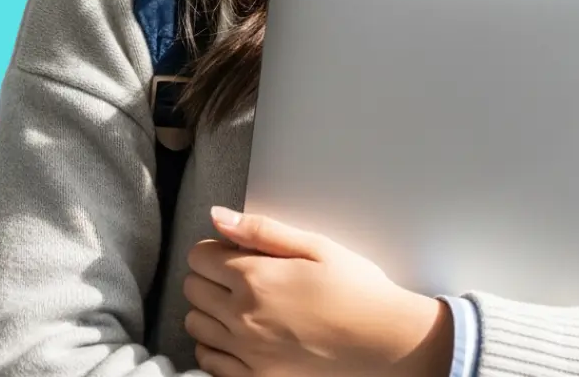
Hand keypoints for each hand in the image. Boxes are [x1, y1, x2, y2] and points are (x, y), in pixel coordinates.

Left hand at [183, 206, 453, 376]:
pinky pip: (208, 361)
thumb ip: (261, 229)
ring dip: (208, 309)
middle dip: (209, 274)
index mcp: (257, 277)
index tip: (234, 249)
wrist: (385, 344)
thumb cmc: (357, 290)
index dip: (214, 247)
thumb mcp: (315, 245)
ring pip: (194, 325)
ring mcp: (246, 353)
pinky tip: (239, 334)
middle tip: (238, 272)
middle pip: (192, 288)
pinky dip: (214, 345)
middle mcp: (243, 317)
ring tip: (239, 302)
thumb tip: (218, 216)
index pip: (200, 256)